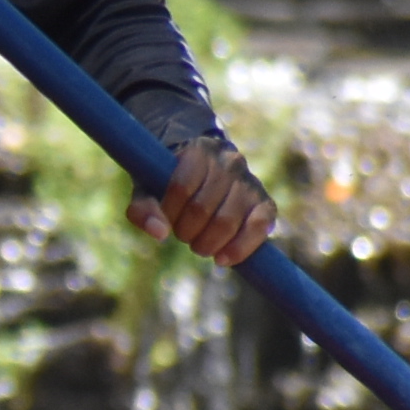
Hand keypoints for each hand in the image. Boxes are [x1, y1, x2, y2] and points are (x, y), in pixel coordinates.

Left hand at [130, 134, 277, 265]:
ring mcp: (250, 182)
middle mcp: (229, 161)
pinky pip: (258, 228)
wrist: (206, 175)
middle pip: (201, 207)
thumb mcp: (149, 189)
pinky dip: (238, 248)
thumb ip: (143, 209)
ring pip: (226, 221)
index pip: (181, 186)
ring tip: (198, 245)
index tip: (167, 220)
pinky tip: (221, 259)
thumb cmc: (171, 183)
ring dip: (206, 243)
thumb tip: (159, 234)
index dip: (169, 211)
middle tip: (183, 235)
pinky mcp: (266, 203)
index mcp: (199, 150)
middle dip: (185, 231)